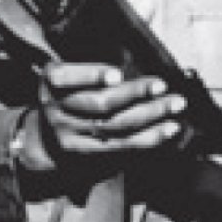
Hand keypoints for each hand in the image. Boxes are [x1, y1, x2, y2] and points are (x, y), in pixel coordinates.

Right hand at [18, 62, 184, 175]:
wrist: (47, 134)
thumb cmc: (69, 93)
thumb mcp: (70, 74)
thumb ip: (92, 70)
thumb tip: (138, 68)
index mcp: (50, 81)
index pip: (66, 77)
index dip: (92, 75)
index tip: (118, 74)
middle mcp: (54, 108)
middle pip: (98, 103)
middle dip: (134, 93)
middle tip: (161, 85)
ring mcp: (68, 133)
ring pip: (115, 124)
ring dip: (151, 114)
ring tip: (175, 104)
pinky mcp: (84, 152)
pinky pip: (121, 145)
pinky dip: (150, 137)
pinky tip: (168, 128)